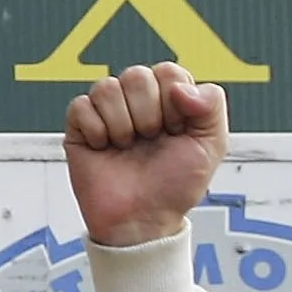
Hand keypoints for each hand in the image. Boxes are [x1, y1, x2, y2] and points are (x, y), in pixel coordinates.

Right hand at [65, 62, 228, 247]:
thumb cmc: (175, 186)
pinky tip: (105, 149)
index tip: (177, 131)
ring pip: (107, 87)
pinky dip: (97, 131)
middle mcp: (137, 101)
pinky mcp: (80, 125)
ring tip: (128, 147)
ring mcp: (107, 111)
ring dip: (123, 125)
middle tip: (151, 141)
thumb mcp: (211, 146)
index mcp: (169, 100)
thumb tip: (180, 86)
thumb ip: (212, 105)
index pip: (169, 72)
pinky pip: (81, 106)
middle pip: (137, 75)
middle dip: (149, 114)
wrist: (143, 219)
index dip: (174, 103)